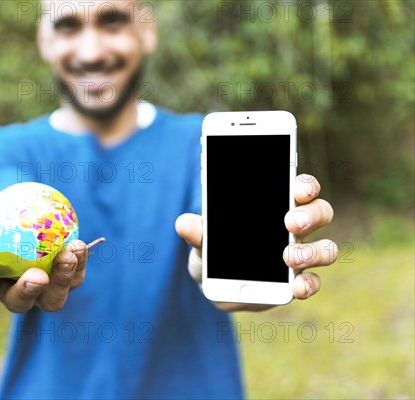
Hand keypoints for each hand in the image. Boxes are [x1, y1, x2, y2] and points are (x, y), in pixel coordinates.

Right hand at [0, 223, 87, 312]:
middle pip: (22, 303)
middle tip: (35, 276)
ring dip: (63, 278)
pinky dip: (80, 261)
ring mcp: (44, 287)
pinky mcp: (68, 275)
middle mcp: (16, 294)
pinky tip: (81, 244)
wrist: (15, 216)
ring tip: (69, 253)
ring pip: (55, 295)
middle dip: (29, 293)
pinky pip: (76, 274)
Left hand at [175, 174, 337, 311]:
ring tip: (289, 258)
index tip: (298, 189)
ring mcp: (299, 255)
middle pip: (320, 213)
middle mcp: (294, 228)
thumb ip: (197, 232)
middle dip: (310, 215)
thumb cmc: (214, 250)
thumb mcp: (202, 240)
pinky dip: (308, 284)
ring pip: (325, 248)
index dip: (304, 185)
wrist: (214, 283)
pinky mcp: (296, 281)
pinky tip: (297, 287)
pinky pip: (313, 282)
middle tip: (290, 223)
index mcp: (275, 206)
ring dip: (313, 251)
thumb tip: (183, 222)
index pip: (300, 188)